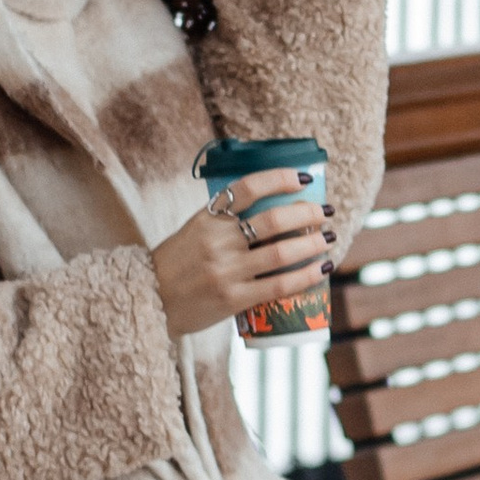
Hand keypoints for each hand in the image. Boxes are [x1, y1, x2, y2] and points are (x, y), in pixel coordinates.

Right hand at [152, 172, 332, 337]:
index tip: (303, 179)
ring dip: (312, 243)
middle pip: (273, 220)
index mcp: (207, 218)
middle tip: (324, 212)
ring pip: (281, 253)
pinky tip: (322, 268)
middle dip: (307, 213)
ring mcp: (226, 271)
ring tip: (328, 238)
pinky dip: (306, 275)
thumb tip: (274, 212)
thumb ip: (225, 221)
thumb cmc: (178, 264)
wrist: (150, 300)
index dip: (279, 178)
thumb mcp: (194, 231)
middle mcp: (217, 241)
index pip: (248, 188)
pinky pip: (279, 285)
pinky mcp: (234, 299)